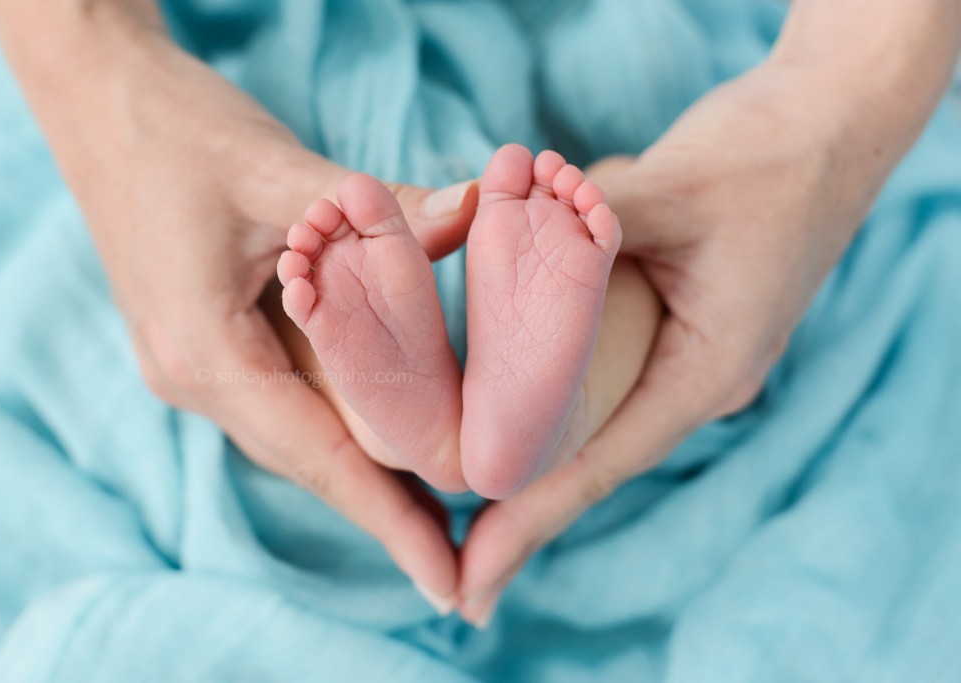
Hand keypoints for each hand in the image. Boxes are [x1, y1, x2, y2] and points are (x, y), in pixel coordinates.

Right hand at [0, 6, 477, 605]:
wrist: (102, 100)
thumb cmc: (179, 130)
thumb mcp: (279, 168)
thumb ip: (375, 207)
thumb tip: (473, 213)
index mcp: (204, 353)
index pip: (319, 457)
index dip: (389, 521)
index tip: (447, 584)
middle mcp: (197, 376)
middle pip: (314, 459)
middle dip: (391, 508)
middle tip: (469, 560)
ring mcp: (199, 361)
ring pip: (304, 431)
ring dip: (371, 467)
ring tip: (444, 515)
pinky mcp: (211, 338)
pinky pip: (289, 394)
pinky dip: (346, 416)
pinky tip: (393, 430)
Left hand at [454, 61, 888, 625]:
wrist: (829, 124)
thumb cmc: (768, 157)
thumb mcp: (673, 185)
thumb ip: (588, 218)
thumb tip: (502, 221)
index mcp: (709, 368)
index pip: (602, 462)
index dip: (531, 519)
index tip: (474, 570)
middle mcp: (698, 378)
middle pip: (596, 459)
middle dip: (526, 508)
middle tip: (456, 559)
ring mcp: (687, 356)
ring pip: (599, 424)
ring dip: (537, 457)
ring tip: (470, 505)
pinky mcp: (675, 325)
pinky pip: (605, 379)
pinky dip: (555, 401)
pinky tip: (509, 411)